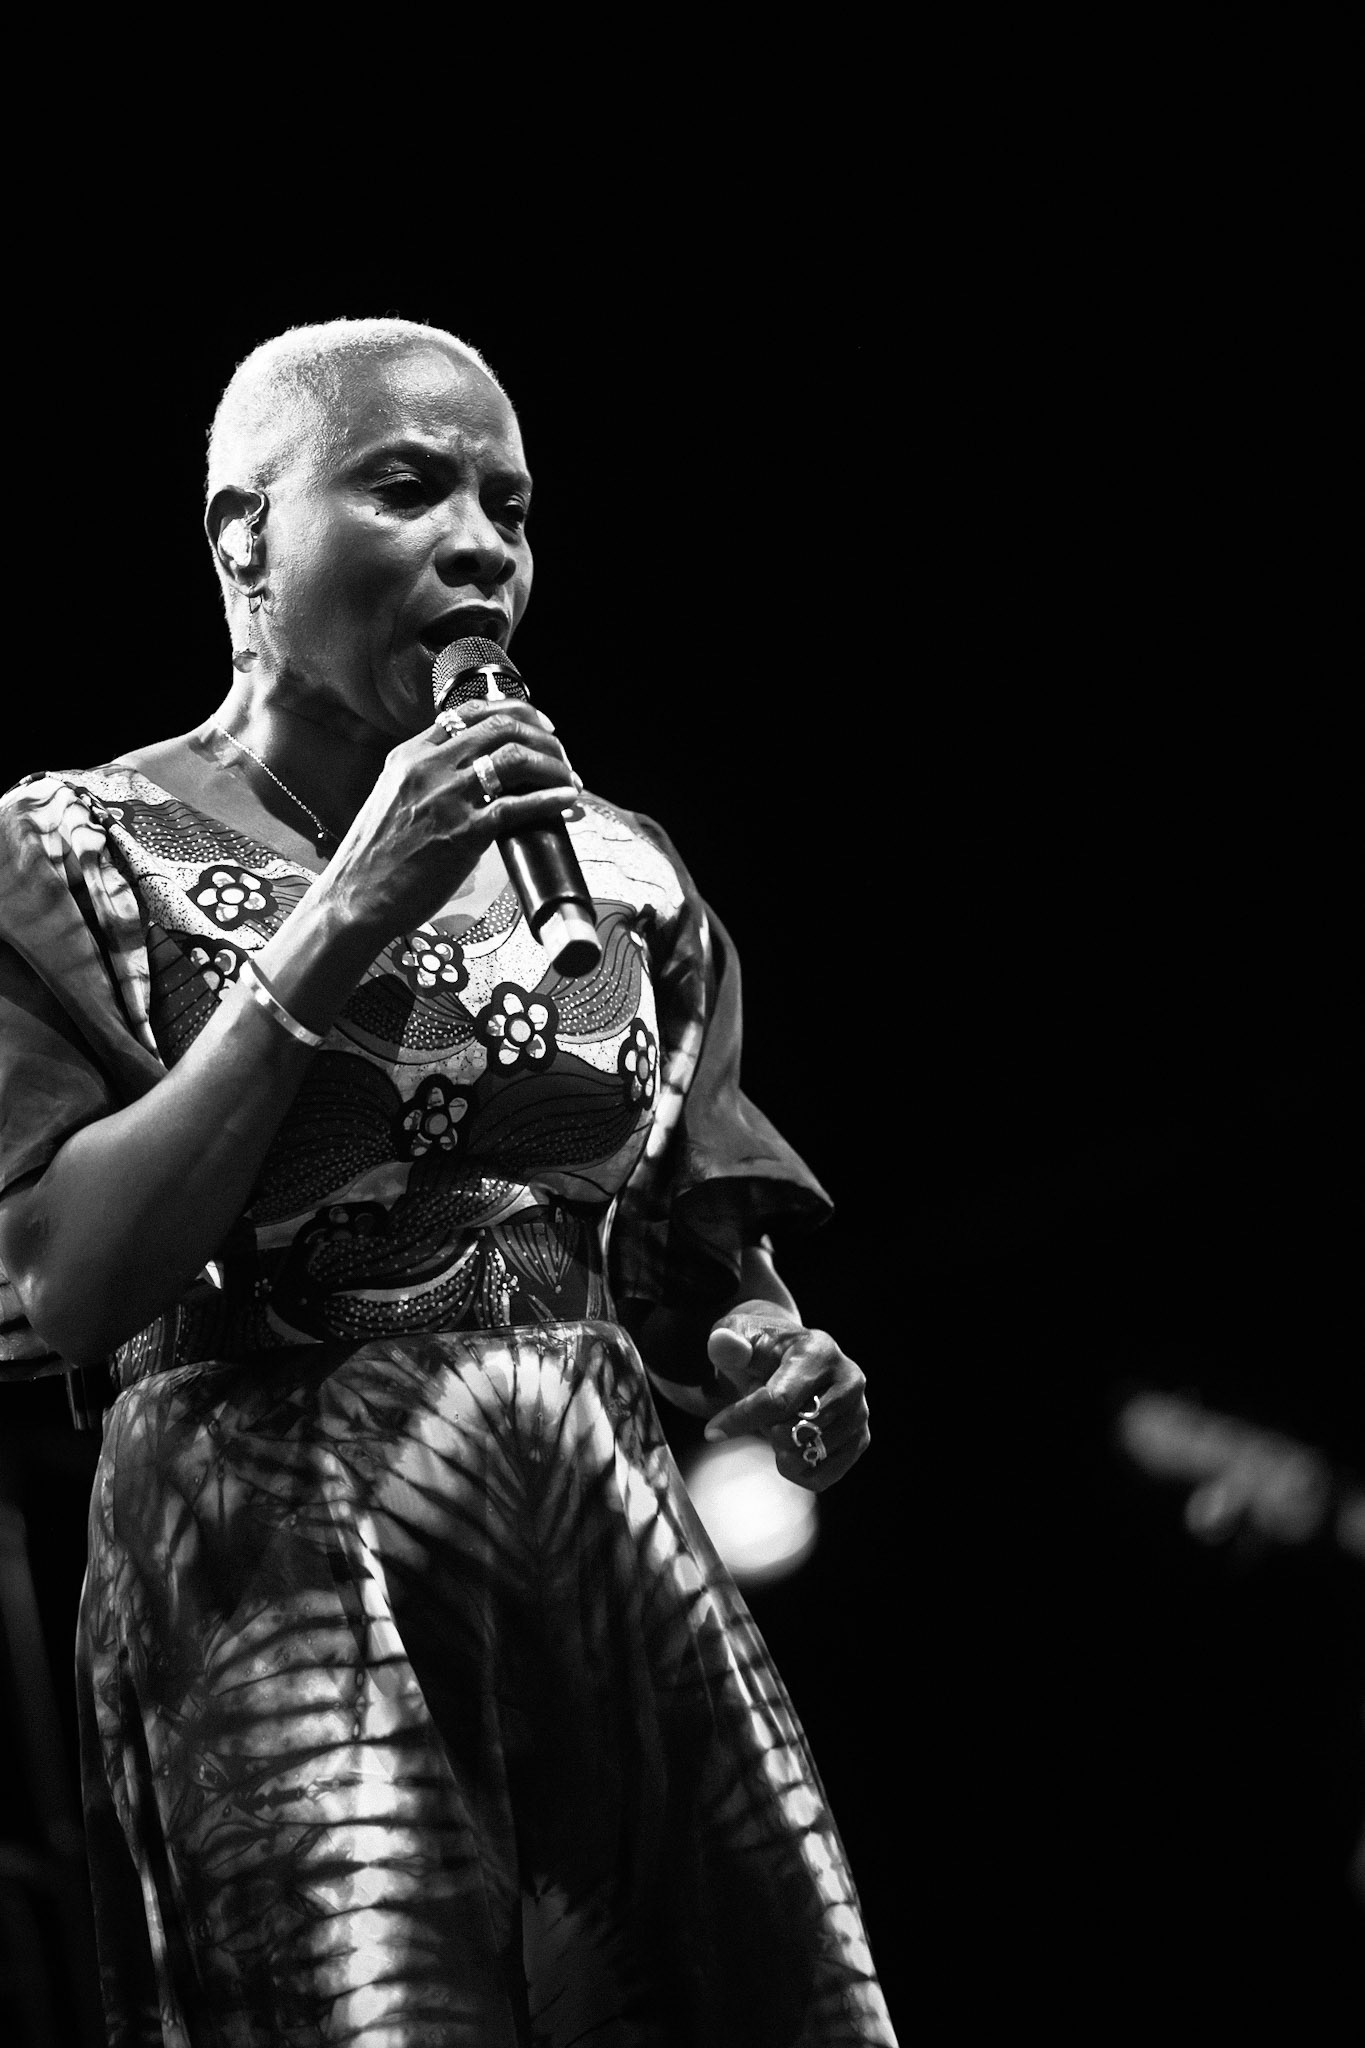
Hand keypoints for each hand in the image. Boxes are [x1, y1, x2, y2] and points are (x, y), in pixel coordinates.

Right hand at [325, 698, 579, 941]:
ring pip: (515, 758)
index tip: (539, 724)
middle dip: (543, 736)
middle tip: (561, 755)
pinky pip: (519, 807)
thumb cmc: (375, 857)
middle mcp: (429, 767)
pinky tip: (567, 802)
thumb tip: (471, 773)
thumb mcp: (393, 797)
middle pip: (501, 727)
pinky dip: (551, 800)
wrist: (355, 897)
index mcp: (410, 755)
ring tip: (570, 779)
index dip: (515, 712)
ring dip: (553, 765)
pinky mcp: (463, 833)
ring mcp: (447, 798)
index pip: (470, 713)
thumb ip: (426, 778)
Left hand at [702, 1300, 871, 1490]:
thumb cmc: (760, 1349)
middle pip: (794, 1431)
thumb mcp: (739, 1335)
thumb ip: (727, 1343)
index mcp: (820, 1352)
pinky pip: (823, 1476)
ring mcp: (859, 1412)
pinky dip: (797, 1470)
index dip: (742, 1418)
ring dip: (780, 1449)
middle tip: (762, 1412)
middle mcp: (849, 1381)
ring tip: (779, 1422)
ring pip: (808, 1455)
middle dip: (765, 1429)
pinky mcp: (860, 1439)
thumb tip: (722, 1344)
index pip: (778, 1399)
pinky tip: (789, 1447)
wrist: (789, 1359)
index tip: (712, 1432)